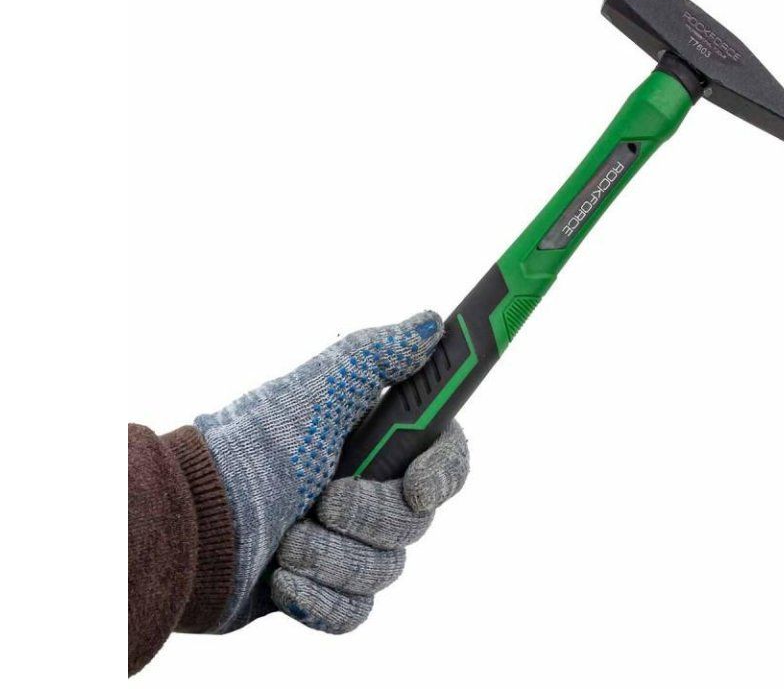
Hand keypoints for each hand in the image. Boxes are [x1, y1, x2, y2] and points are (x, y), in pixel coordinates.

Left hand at [194, 311, 443, 631]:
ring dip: (332, 556)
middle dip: (369, 516)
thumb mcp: (315, 392)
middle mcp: (369, 493)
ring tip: (287, 541)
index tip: (420, 484)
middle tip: (327, 501)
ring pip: (386, 570)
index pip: (444, 458)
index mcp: (375, 444)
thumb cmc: (249, 450)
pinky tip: (281, 578)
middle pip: (416, 521)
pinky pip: (354, 612)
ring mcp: (347, 545)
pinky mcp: (325, 591)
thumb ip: (376, 357)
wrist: (188, 523)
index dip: (444, 472)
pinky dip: (318, 598)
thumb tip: (430, 323)